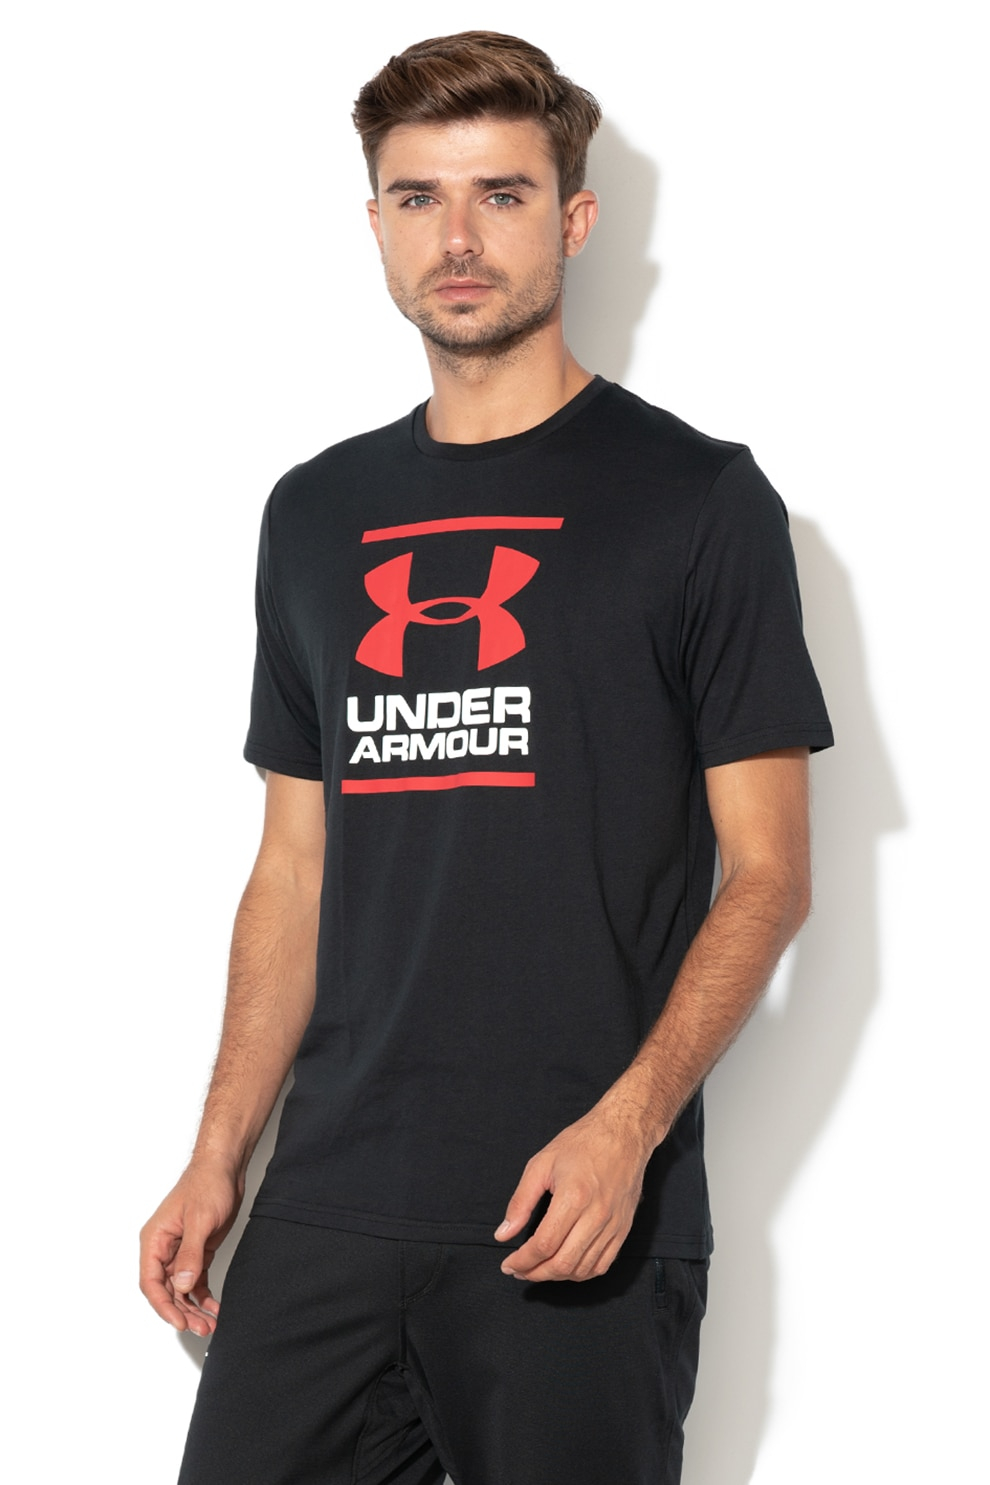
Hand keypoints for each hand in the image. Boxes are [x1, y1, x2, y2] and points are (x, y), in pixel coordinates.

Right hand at [139, 1160, 241, 1335]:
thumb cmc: (207, 1184)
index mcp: (155, 1240)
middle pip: (166, 1290)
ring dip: (193, 1307)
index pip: (151, 1282)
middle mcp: (164, 1248)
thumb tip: (182, 1286)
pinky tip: (214, 1307)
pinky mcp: (197, 1249)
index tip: (179, 1322)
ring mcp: (180, 1250)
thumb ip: (190, 1254)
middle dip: (182, 1312)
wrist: (226, 1166)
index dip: (163, 1306)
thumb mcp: (200, 1220)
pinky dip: (203, 1295)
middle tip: (201, 1328)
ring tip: (210, 1324)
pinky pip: (196, 1279)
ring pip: (181, 1289)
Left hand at [494, 1103, 653, 1281]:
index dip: (522, 1261)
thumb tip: (504, 1233)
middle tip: (519, 1270)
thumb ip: (520, 1202)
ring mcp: (613, 1225)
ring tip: (539, 1269)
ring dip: (556, 1277)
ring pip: (582, 1269)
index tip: (508, 1264)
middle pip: (562, 1263)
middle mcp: (596, 1215)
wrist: (623, 1134)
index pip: (543, 1245)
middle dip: (535, 1273)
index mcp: (573, 1197)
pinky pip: (603, 1265)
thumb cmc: (582, 1144)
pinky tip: (566, 1267)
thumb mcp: (541, 1164)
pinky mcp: (623, 1229)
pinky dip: (581, 1274)